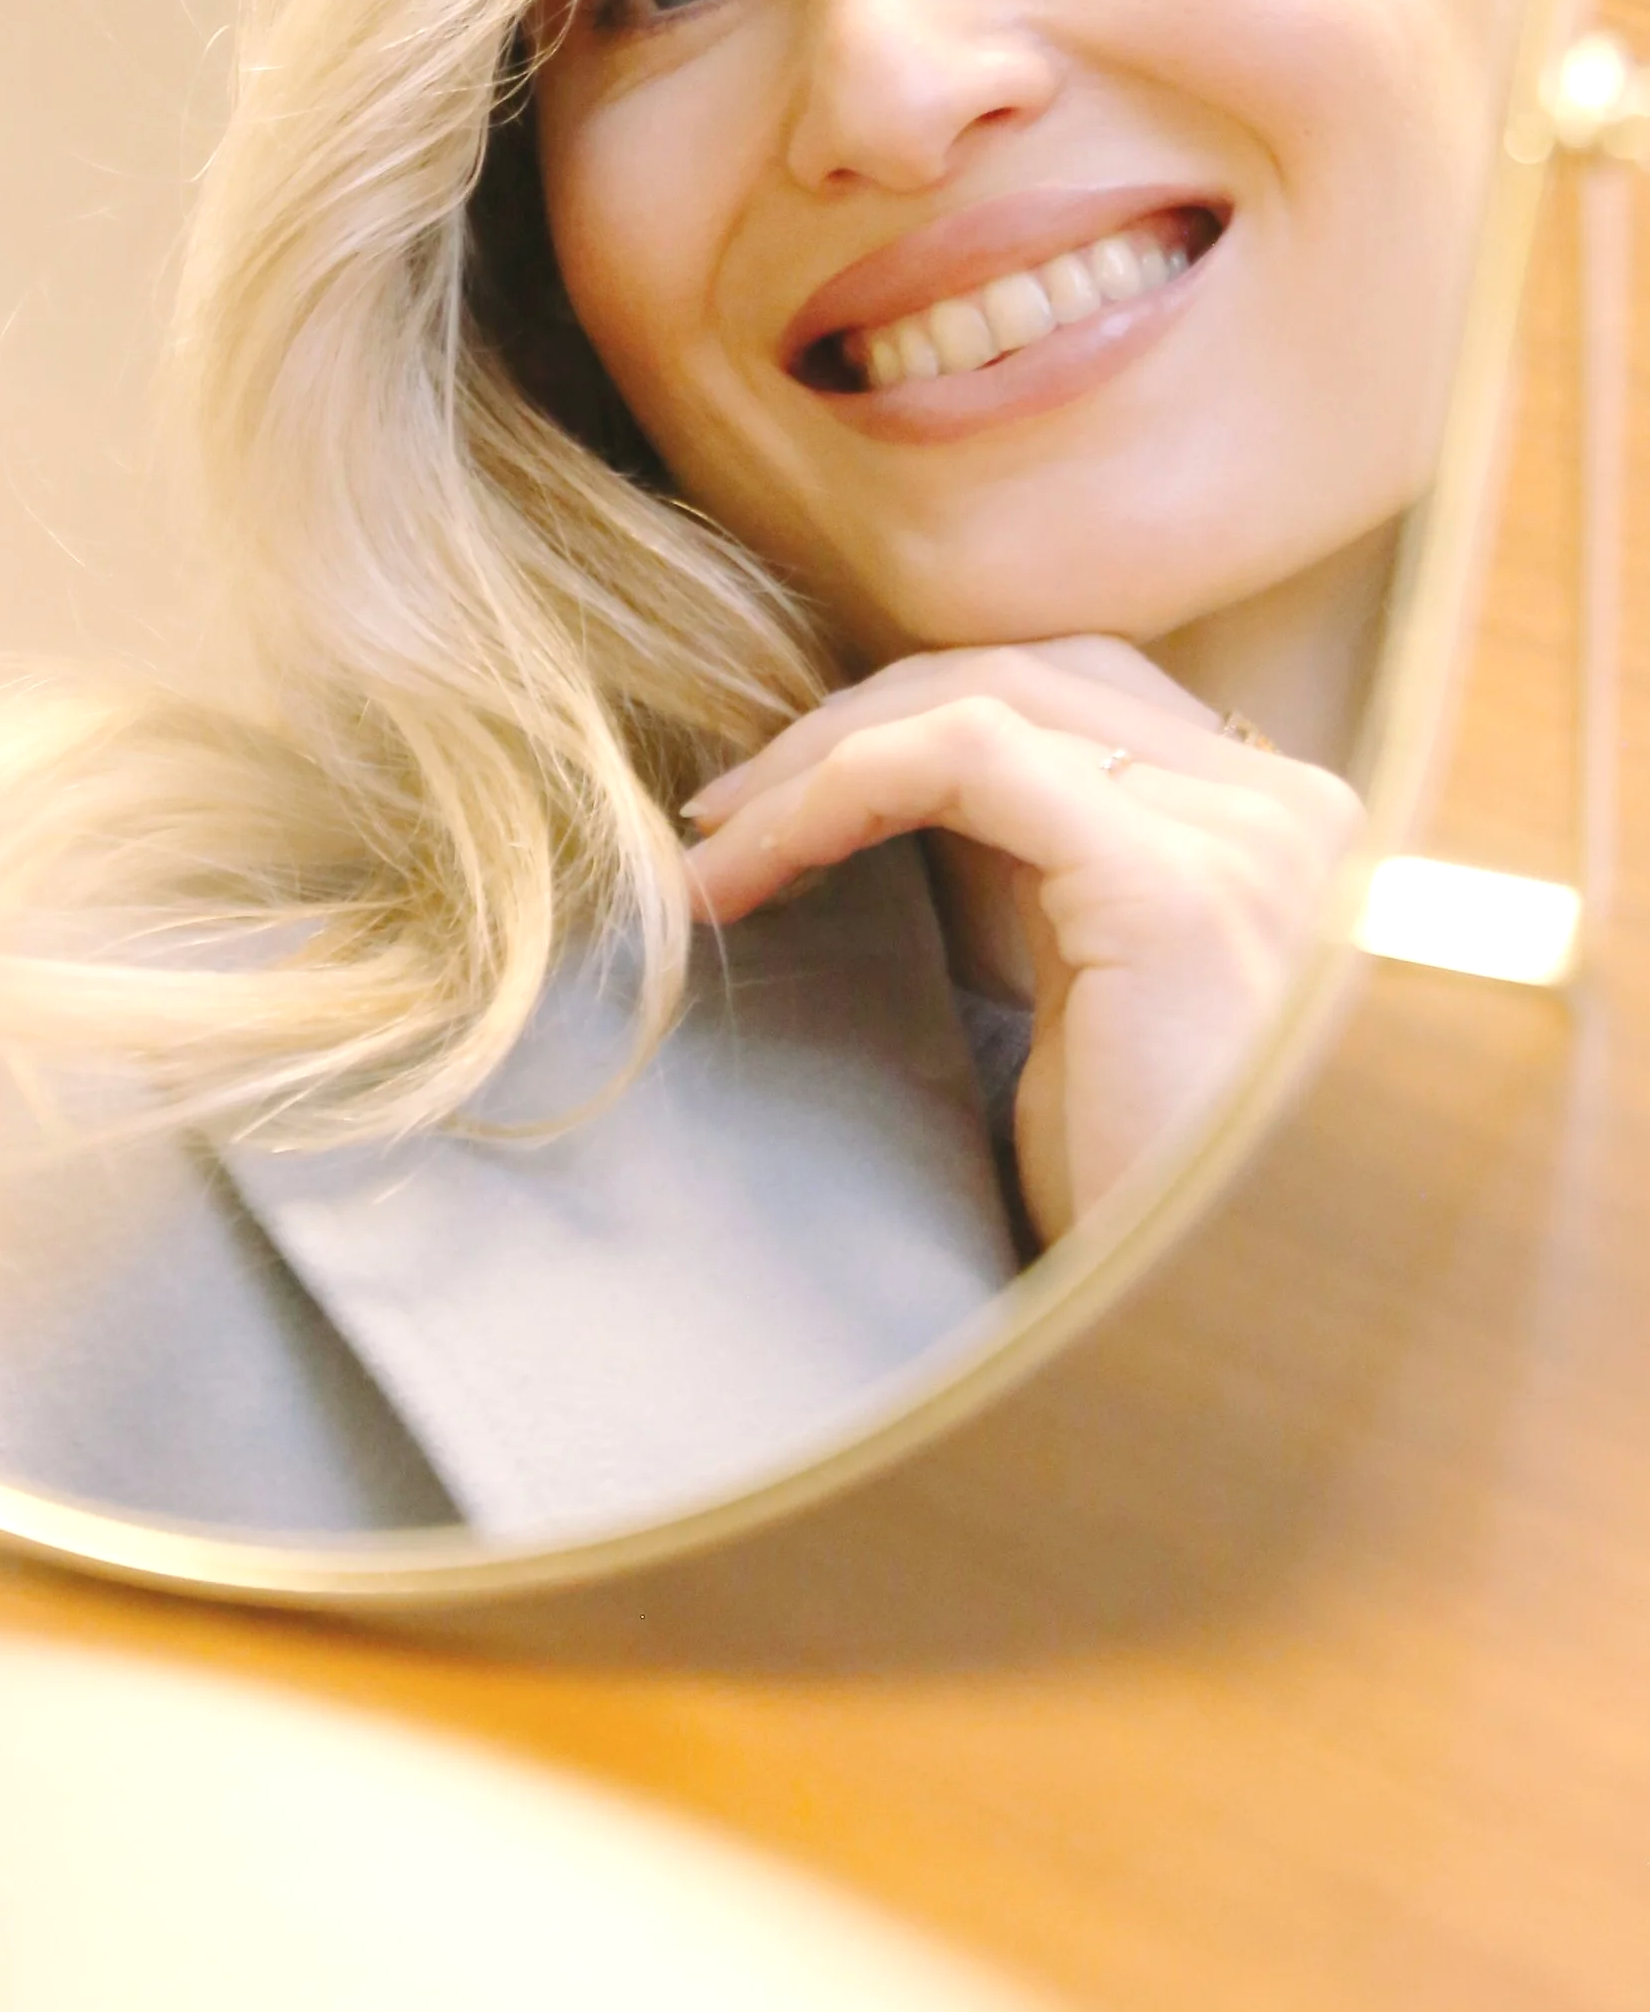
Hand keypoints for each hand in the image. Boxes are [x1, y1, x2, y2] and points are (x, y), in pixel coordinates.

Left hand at [681, 639, 1358, 1240]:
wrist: (1185, 1339)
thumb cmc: (1129, 1191)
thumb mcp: (1079, 988)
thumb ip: (1031, 864)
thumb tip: (876, 771)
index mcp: (1285, 826)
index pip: (1078, 693)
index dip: (912, 720)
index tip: (778, 799)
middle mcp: (1295, 808)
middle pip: (1033, 672)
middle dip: (853, 723)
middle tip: (719, 813)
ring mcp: (1249, 837)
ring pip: (983, 700)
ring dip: (818, 758)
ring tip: (715, 846)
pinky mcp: (1173, 883)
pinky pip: (961, 758)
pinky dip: (830, 789)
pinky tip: (752, 866)